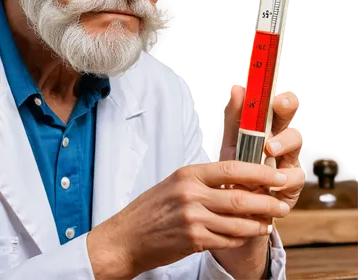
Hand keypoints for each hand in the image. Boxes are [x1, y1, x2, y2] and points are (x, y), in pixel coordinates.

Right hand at [87, 160, 289, 279]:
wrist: (127, 236)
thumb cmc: (151, 208)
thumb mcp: (175, 184)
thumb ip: (203, 182)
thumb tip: (236, 181)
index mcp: (188, 174)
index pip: (231, 168)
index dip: (259, 172)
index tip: (278, 176)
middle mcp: (191, 193)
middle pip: (240, 196)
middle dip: (267, 201)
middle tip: (282, 203)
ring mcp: (193, 218)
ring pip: (238, 222)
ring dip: (259, 223)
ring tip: (269, 222)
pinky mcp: (194, 240)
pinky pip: (227, 240)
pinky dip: (241, 238)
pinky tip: (248, 234)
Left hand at [213, 84, 305, 211]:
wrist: (232, 207)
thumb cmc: (232, 169)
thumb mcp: (229, 142)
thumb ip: (233, 117)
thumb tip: (237, 87)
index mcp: (265, 128)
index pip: (277, 107)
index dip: (280, 96)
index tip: (275, 89)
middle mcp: (280, 141)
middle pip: (289, 118)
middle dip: (287, 108)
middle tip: (280, 103)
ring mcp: (288, 161)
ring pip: (295, 142)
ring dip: (283, 142)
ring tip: (269, 148)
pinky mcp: (291, 184)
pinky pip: (292, 177)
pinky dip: (281, 178)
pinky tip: (269, 182)